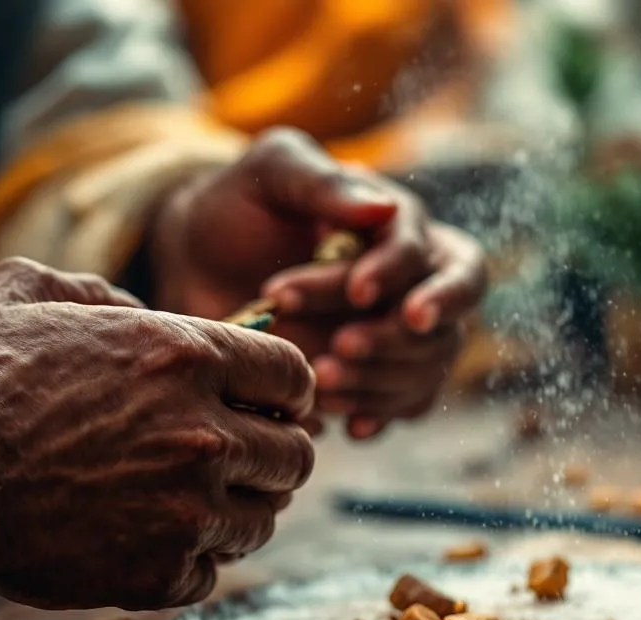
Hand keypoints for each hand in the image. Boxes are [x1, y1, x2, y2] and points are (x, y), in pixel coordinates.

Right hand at [0, 258, 314, 609]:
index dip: (288, 392)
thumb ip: (98, 290)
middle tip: (237, 458)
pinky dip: (190, 561)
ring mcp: (188, 509)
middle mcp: (205, 433)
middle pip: (296, 456)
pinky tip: (150, 540)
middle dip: (273, 455)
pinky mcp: (161, 572)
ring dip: (236, 510)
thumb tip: (137, 308)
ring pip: (263, 519)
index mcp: (186, 356)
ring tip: (190, 502)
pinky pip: (212, 571)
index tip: (270, 405)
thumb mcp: (26, 292)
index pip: (295, 377)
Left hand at [154, 129, 487, 438]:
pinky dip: (380, 413)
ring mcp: (399, 332)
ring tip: (321, 382)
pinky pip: (405, 402)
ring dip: (381, 380)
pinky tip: (349, 424)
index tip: (358, 292)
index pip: (430, 256)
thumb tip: (386, 207)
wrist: (200, 261)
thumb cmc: (241, 205)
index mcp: (402, 227)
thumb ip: (323, 183)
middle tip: (340, 346)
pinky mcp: (378, 372)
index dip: (401, 276)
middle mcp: (415, 283)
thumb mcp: (273, 174)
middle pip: (440, 322)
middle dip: (394, 339)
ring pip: (426, 367)